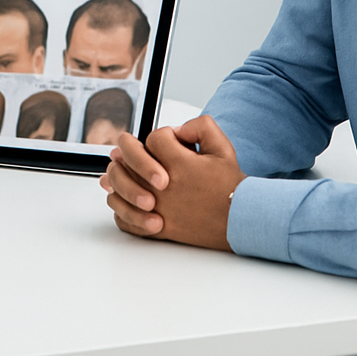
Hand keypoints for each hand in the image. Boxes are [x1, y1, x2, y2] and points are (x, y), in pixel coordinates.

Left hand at [100, 114, 245, 250]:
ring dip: (117, 176)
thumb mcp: (223, 148)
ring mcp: (158, 208)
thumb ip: (201, 126)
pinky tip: (122, 198)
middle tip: (125, 148)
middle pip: (127, 160)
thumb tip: (177, 128)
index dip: (163, 136)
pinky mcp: (157, 229)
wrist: (239, 221)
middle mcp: (164, 187)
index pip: (154, 139)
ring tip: (118, 169)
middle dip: (127, 150)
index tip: (173, 142)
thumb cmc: (230, 186)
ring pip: (119, 188)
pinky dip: (120, 208)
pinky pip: (125, 219)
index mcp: (180, 165)